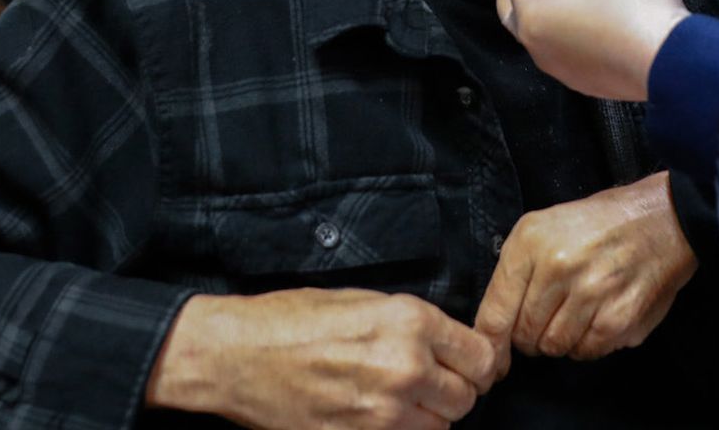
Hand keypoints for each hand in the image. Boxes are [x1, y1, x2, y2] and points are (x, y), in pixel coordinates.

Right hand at [147, 289, 501, 429]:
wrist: (237, 356)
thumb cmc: (292, 320)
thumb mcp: (364, 301)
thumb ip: (414, 324)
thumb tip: (450, 343)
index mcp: (410, 321)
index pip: (481, 356)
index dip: (476, 363)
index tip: (467, 365)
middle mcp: (404, 366)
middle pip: (466, 397)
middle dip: (453, 390)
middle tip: (430, 382)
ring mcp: (383, 410)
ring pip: (441, 427)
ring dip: (429, 416)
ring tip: (400, 399)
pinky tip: (378, 415)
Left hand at [475, 173, 696, 362]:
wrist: (662, 219)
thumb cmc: (598, 224)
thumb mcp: (543, 228)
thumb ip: (514, 275)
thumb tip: (494, 330)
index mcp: (531, 242)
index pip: (495, 312)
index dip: (491, 345)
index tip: (492, 360)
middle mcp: (558, 266)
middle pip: (524, 336)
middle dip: (532, 334)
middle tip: (550, 314)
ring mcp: (590, 293)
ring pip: (554, 347)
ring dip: (561, 338)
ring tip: (579, 309)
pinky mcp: (618, 317)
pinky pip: (587, 352)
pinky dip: (589, 342)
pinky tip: (599, 316)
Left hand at [495, 0, 687, 102]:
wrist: (669, 58)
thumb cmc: (628, 4)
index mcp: (531, 18)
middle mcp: (539, 48)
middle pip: (515, 6)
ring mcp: (563, 67)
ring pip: (543, 26)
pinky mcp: (589, 78)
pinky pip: (567, 44)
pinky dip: (567, 20)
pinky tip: (586, 5)